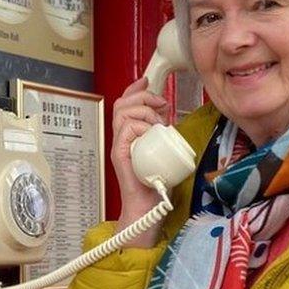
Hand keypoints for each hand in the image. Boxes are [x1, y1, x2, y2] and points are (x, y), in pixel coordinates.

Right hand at [110, 77, 169, 247]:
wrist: (148, 207)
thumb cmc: (156, 183)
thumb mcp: (163, 150)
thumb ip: (162, 134)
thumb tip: (169, 118)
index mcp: (129, 135)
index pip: (125, 105)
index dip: (134, 89)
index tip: (147, 80)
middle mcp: (121, 138)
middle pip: (121, 104)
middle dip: (142, 96)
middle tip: (161, 103)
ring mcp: (119, 145)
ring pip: (123, 113)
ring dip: (144, 112)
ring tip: (159, 123)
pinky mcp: (119, 154)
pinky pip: (125, 129)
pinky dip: (141, 126)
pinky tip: (151, 133)